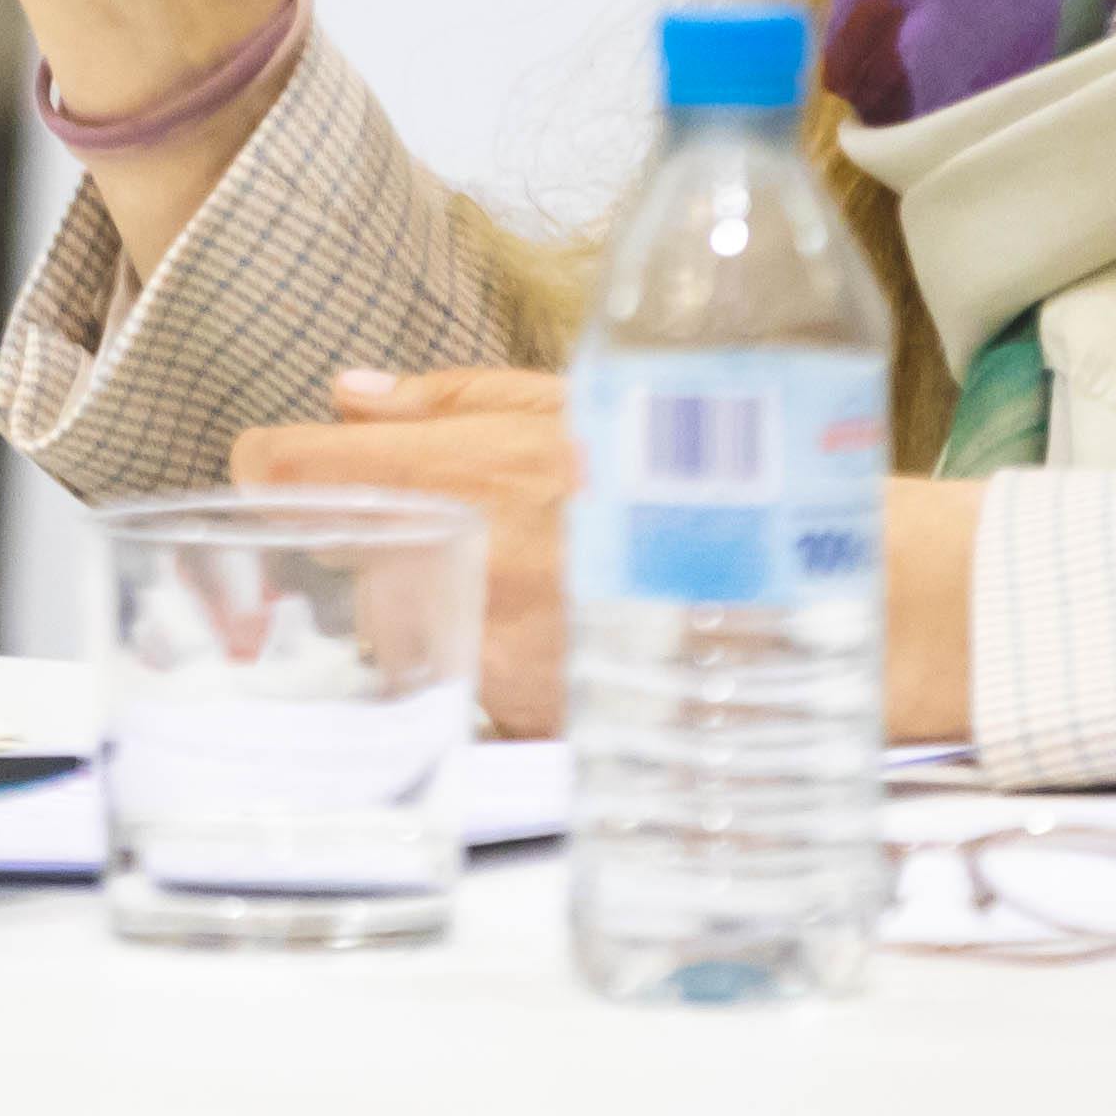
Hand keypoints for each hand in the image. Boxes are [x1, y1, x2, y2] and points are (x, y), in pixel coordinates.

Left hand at [226, 377, 983, 748]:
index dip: (275, 472)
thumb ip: (450, 400)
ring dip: (453, 608)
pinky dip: (507, 670)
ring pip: (414, 634)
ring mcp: (500, 657)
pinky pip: (480, 695)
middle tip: (484, 527)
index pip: (290, 473)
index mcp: (464, 471)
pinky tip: (575, 636)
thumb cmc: (718, 470)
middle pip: (351, 565)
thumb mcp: (585, 399)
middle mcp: (465, 569)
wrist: (841, 592)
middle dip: (396, 547)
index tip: (282, 473)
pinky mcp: (541, 726)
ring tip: (548, 579)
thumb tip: (344, 389)